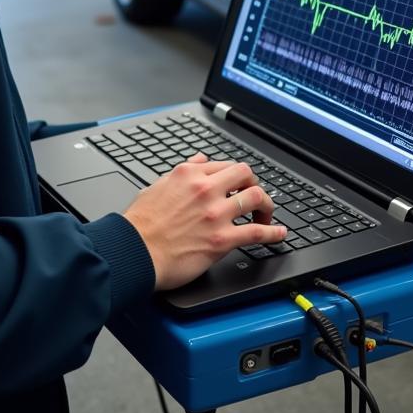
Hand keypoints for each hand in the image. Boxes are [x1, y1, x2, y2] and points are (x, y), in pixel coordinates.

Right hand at [122, 153, 286, 290]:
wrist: (133, 251)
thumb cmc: (139, 224)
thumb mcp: (156, 186)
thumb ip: (181, 172)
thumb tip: (199, 161)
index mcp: (189, 174)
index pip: (224, 165)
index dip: (234, 176)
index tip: (238, 185)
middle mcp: (205, 189)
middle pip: (245, 174)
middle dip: (253, 184)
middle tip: (254, 197)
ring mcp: (215, 214)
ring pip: (255, 197)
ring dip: (266, 206)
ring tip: (267, 215)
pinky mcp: (221, 240)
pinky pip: (256, 232)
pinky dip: (273, 233)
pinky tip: (279, 234)